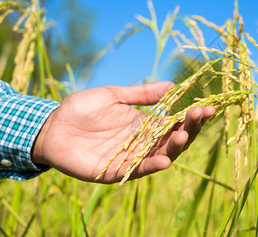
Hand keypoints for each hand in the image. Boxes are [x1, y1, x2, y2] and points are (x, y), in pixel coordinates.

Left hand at [31, 81, 214, 182]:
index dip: (191, 116)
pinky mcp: (115, 171)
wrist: (50, 126)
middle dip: (190, 128)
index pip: (174, 122)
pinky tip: (164, 159)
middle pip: (173, 140)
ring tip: (185, 133)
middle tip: (201, 114)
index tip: (207, 105)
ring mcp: (130, 158)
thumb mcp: (114, 96)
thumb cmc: (80, 109)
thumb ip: (141, 94)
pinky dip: (152, 166)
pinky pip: (137, 171)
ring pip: (160, 156)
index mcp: (143, 125)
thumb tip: (172, 85)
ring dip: (175, 147)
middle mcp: (141, 143)